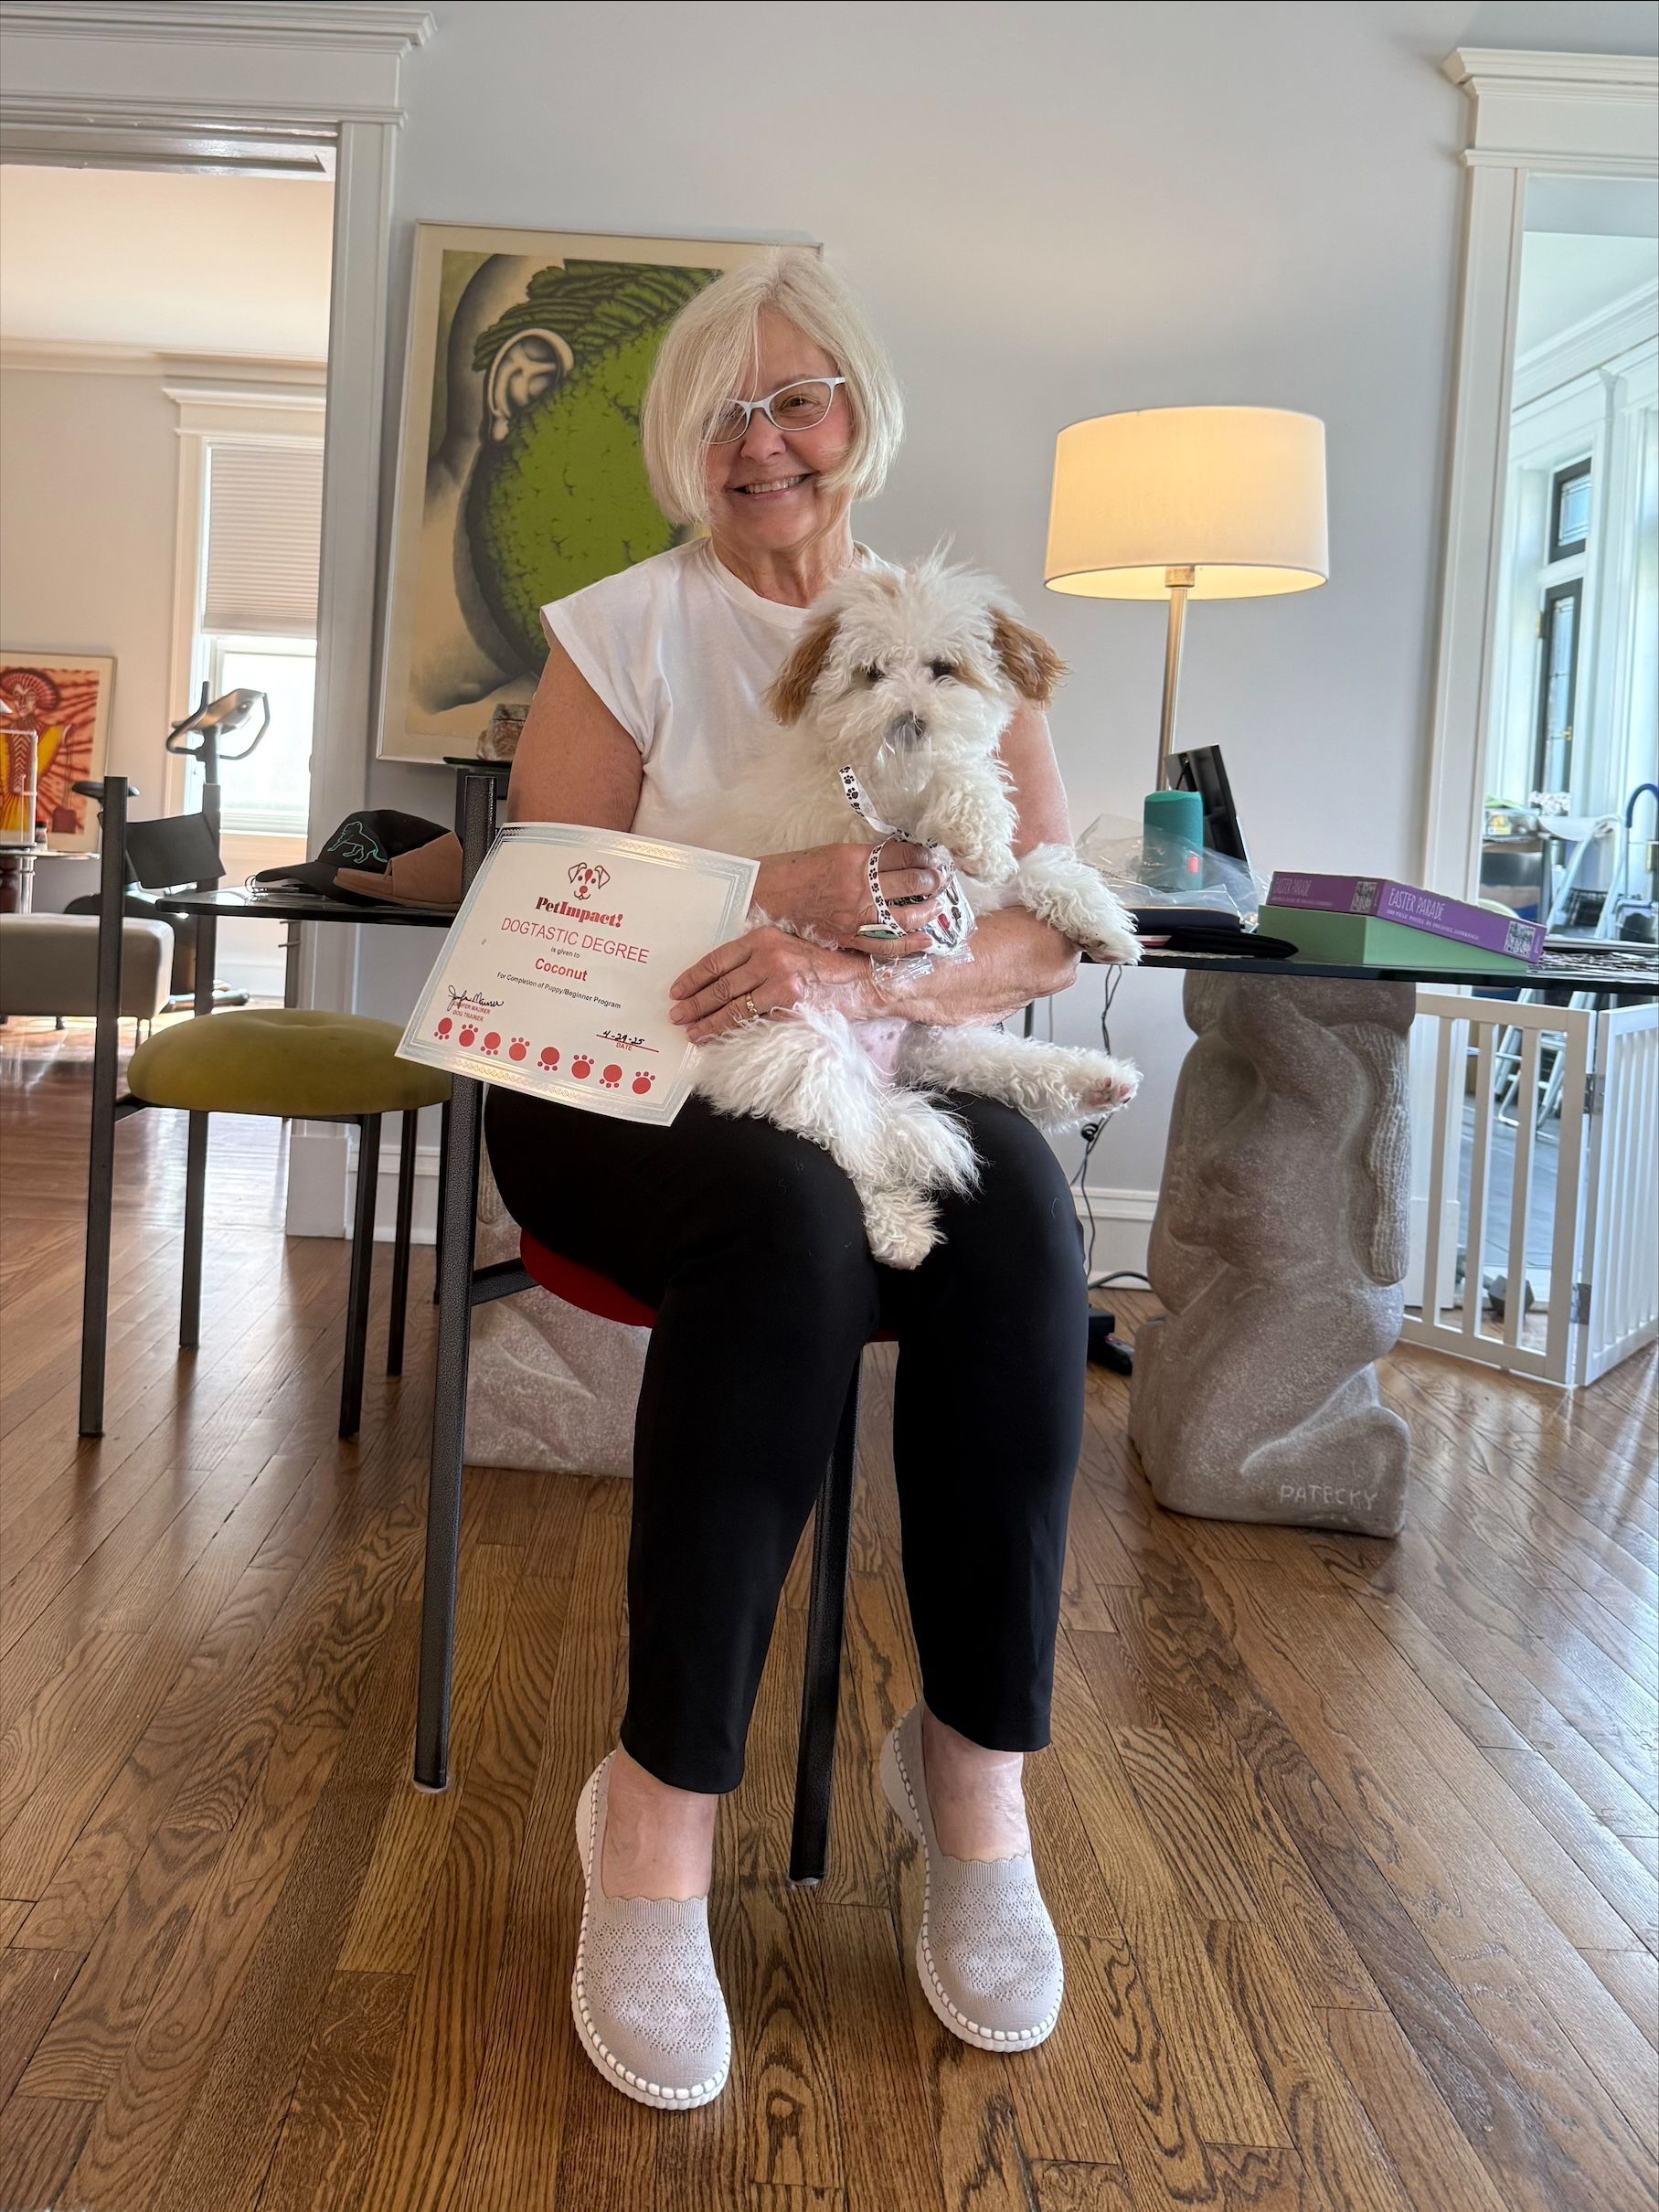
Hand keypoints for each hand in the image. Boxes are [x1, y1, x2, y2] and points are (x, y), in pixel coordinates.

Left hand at [669, 925, 873, 1041]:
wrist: (857, 978)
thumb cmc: (817, 967)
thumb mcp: (783, 952)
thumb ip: (754, 961)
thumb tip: (718, 984)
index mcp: (762, 937)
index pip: (717, 960)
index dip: (693, 978)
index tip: (677, 991)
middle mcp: (768, 954)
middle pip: (721, 984)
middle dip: (695, 1003)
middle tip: (677, 1016)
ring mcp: (780, 978)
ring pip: (733, 1005)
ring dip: (708, 1021)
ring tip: (691, 1031)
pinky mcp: (790, 1000)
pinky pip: (753, 1019)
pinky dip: (732, 1029)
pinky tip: (717, 1036)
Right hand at [752, 843, 952, 955]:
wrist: (769, 895)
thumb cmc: (799, 872)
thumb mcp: (835, 853)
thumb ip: (867, 859)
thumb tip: (898, 863)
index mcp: (856, 859)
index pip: (904, 855)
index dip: (925, 857)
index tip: (932, 859)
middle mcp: (860, 886)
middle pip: (912, 882)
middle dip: (933, 881)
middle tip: (940, 880)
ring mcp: (856, 915)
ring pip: (907, 914)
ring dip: (929, 909)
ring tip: (936, 905)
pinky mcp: (850, 937)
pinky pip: (887, 944)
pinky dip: (911, 943)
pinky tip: (927, 940)